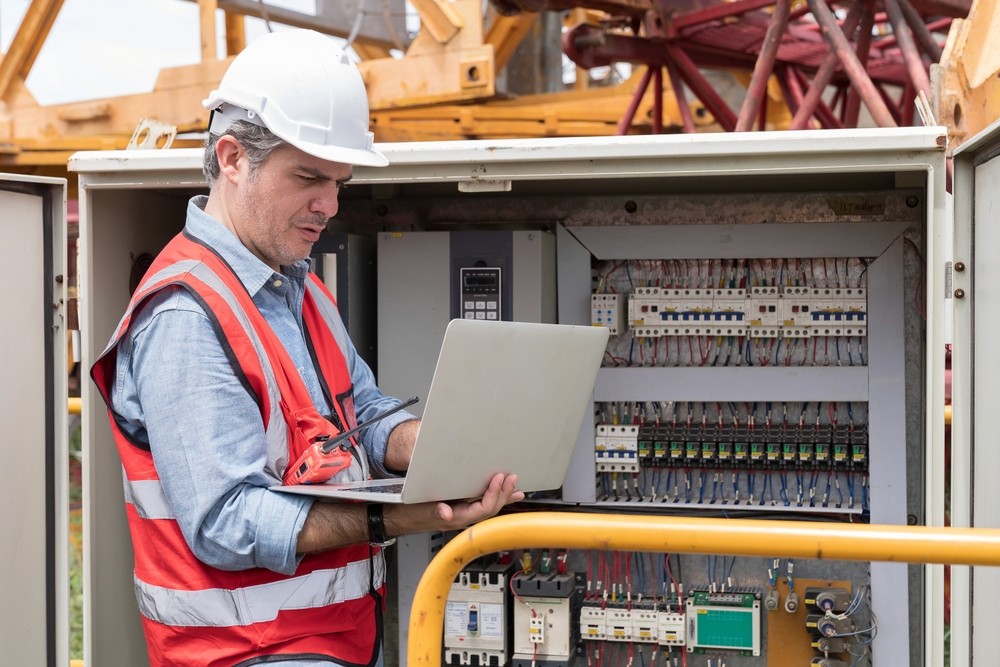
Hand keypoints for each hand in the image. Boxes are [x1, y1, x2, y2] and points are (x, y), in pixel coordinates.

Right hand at [385, 473, 524, 534]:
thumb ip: (434, 511)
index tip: (499, 479)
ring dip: (502, 496)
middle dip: (503, 494)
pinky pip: (481, 504)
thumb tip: (446, 513)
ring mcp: (462, 514)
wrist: (398, 516)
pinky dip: (494, 497)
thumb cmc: (409, 513)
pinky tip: (502, 493)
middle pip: (489, 509)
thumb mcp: (420, 510)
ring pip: (488, 507)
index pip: (482, 510)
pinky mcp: (460, 508)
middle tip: (512, 478)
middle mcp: (462, 518)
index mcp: (456, 519)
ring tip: (515, 487)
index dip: (493, 495)